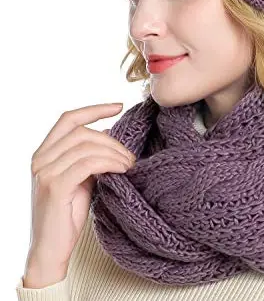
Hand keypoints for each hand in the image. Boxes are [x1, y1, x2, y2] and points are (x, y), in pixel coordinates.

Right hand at [23, 102, 135, 287]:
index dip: (94, 109)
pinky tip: (122, 170)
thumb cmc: (68, 213)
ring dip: (114, 153)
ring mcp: (45, 172)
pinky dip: (109, 162)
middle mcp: (40, 159)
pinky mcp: (55, 186)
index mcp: (44, 153)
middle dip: (112, 140)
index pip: (68, 119)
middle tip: (130, 156)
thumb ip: (88, 156)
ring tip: (129, 165)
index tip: (118, 106)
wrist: (51, 249)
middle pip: (83, 132)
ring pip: (87, 146)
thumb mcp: (80, 177)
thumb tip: (108, 133)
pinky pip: (88, 163)